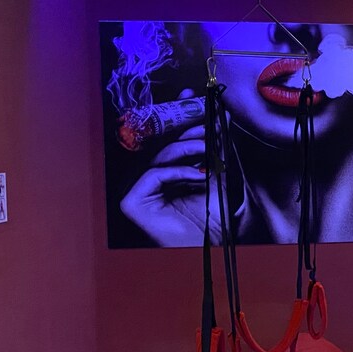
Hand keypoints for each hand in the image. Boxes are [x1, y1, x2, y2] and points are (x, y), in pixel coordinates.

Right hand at [120, 121, 221, 246]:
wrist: (210, 247)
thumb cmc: (212, 218)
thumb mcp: (215, 174)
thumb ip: (213, 149)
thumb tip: (220, 119)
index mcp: (165, 173)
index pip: (170, 141)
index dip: (181, 122)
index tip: (197, 104)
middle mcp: (149, 180)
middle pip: (164, 145)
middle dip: (188, 132)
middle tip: (209, 125)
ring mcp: (138, 191)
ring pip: (159, 157)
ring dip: (188, 149)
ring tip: (210, 150)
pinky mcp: (132, 203)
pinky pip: (154, 176)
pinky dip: (178, 172)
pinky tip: (199, 175)